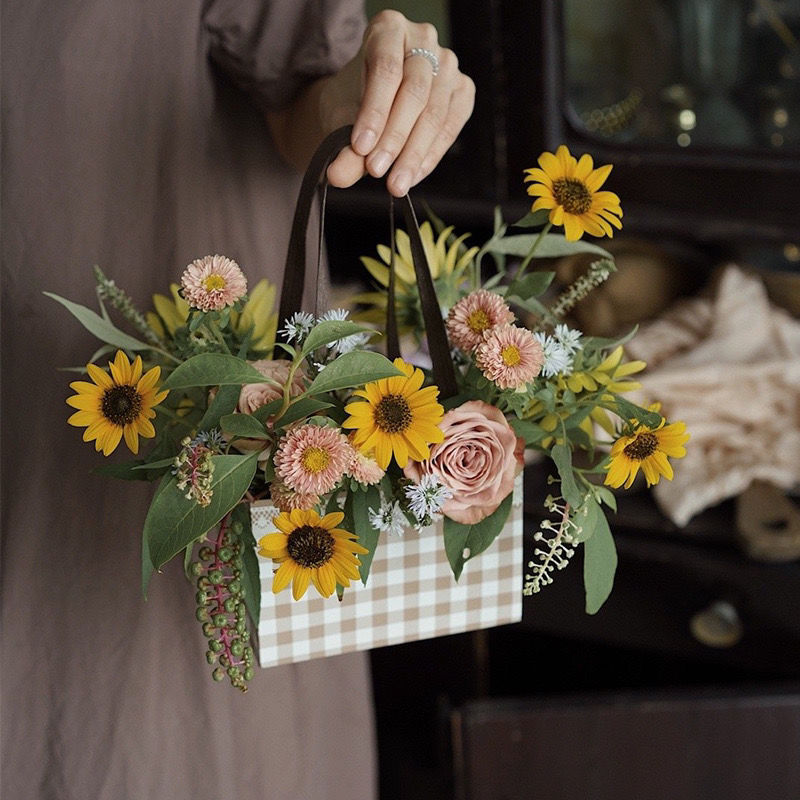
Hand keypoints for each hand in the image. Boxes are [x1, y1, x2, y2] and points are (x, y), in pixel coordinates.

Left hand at [321, 10, 474, 196]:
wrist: (369, 98)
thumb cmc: (353, 98)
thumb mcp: (340, 117)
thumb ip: (342, 146)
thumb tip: (338, 176)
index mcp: (388, 28)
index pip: (385, 70)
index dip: (374, 113)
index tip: (360, 148)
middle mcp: (423, 39)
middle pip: (415, 92)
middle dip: (395, 138)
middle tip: (377, 171)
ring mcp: (448, 63)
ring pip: (434, 113)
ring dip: (414, 154)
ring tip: (395, 184)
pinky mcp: (463, 90)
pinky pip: (449, 127)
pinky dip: (430, 156)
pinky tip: (412, 175)